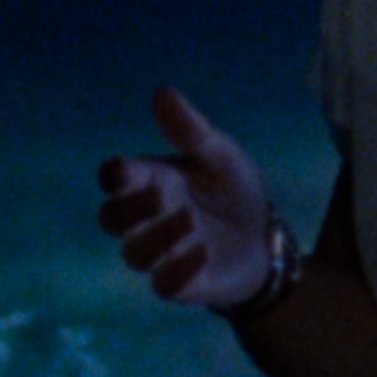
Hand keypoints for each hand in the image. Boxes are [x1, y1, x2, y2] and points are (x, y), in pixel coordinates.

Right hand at [96, 88, 275, 308]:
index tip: (124, 171)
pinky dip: (178, 269)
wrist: (266, 240)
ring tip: (190, 222)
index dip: (113, 176)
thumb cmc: (233, 191)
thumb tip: (162, 92)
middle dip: (126, 209)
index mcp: (150, 182)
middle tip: (158, 196)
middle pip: (110, 219)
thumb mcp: (220, 155)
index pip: (114, 179)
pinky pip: (163, 284)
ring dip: (158, 237)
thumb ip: (191, 130)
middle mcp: (147, 220)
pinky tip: (202, 251)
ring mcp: (161, 254)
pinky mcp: (179, 284)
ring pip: (134, 254)